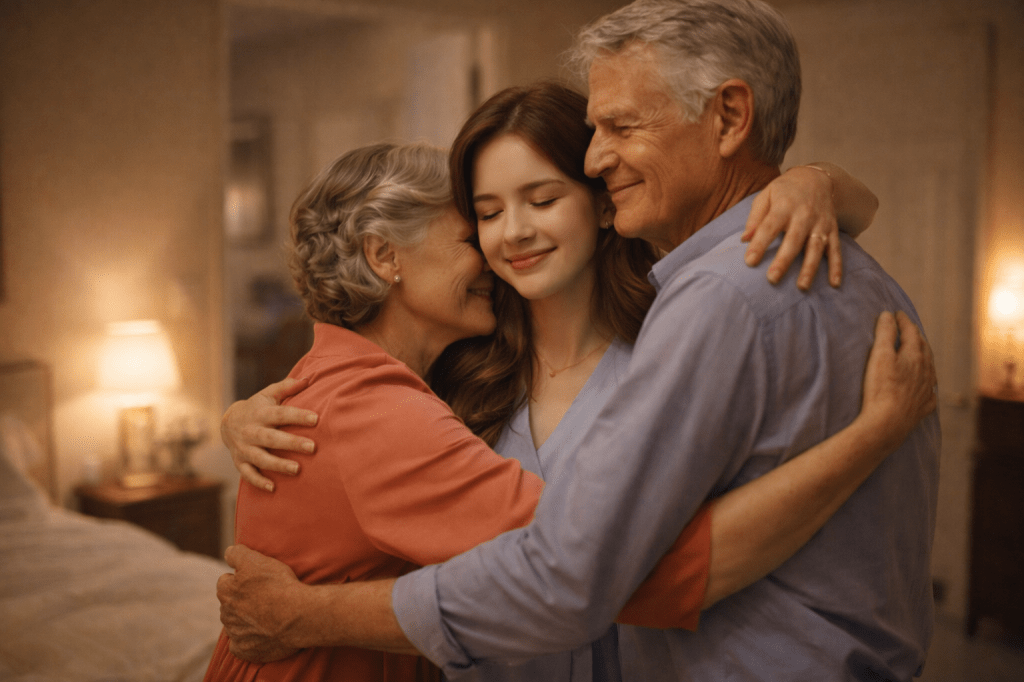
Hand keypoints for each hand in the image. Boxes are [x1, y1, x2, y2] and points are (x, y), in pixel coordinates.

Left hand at [218, 545, 302, 662]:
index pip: (225, 581)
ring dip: (246, 619)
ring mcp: (234, 634)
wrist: (298, 616)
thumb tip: (228, 553)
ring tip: (269, 614)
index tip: (256, 580)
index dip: (241, 578)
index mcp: (225, 591)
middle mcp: (225, 614)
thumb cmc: (278, 585)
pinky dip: (249, 640)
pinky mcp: (245, 650)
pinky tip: (263, 634)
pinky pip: (241, 645)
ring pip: (235, 624)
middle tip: (265, 596)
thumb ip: (237, 553)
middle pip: (230, 603)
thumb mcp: (257, 560)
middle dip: (242, 600)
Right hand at [221, 377, 318, 490]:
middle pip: (272, 438)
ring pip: (261, 458)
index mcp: (261, 413)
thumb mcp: (268, 394)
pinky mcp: (240, 462)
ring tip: (297, 469)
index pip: (281, 414)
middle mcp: (251, 431)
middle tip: (313, 447)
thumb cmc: (257, 407)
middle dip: (292, 443)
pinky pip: (248, 474)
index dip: (298, 415)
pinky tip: (273, 488)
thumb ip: (287, 387)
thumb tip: (308, 379)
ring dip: (278, 465)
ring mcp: (244, 448)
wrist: (227, 422)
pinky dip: (259, 481)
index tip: (316, 419)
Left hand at [742, 165, 840, 289]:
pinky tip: (834, 284)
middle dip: (783, 260)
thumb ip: (755, 217)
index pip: (769, 226)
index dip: (759, 244)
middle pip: (793, 240)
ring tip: (801, 286)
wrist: (815, 178)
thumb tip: (744, 239)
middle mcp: (804, 215)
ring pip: (815, 248)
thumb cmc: (784, 191)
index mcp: (784, 206)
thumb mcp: (766, 195)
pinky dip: (836, 267)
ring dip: (809, 268)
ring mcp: (820, 223)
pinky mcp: (832, 230)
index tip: (749, 261)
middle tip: (772, 278)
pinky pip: (836, 250)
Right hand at [859, 311, 937, 450]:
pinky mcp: (923, 407)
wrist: (887, 424)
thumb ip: (885, 334)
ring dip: (924, 357)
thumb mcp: (879, 356)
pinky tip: (925, 385)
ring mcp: (926, 389)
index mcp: (915, 356)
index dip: (903, 321)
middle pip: (924, 348)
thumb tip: (888, 315)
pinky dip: (927, 382)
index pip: (911, 332)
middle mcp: (926, 371)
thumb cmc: (881, 389)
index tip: (897, 313)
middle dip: (916, 336)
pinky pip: (930, 391)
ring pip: (930, 368)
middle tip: (908, 329)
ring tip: (919, 352)